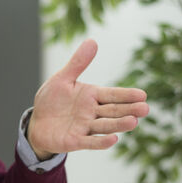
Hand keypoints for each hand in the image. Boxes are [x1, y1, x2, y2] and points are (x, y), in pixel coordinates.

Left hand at [27, 39, 148, 159]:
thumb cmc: (51, 100)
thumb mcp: (62, 79)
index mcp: (92, 96)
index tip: (142, 95)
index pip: (113, 95)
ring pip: (105, 126)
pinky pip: (90, 142)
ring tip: (133, 122)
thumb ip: (78, 63)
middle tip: (145, 109)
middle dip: (129, 110)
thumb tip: (93, 41)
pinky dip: (101, 142)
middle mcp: (92, 112)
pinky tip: (113, 139)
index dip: (127, 95)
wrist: (36, 124)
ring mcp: (85, 127)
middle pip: (113, 111)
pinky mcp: (75, 141)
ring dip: (119, 124)